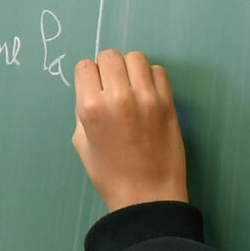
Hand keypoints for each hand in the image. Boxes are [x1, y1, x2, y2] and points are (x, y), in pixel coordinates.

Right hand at [72, 49, 188, 211]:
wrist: (147, 194)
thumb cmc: (109, 174)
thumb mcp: (82, 142)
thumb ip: (84, 111)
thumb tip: (95, 90)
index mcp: (91, 108)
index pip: (86, 67)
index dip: (88, 76)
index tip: (93, 87)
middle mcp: (118, 97)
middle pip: (110, 56)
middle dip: (107, 67)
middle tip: (112, 85)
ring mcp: (146, 98)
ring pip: (136, 57)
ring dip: (130, 68)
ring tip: (131, 86)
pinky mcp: (168, 102)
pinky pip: (159, 71)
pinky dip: (150, 76)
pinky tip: (147, 93)